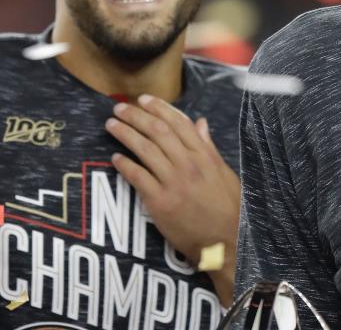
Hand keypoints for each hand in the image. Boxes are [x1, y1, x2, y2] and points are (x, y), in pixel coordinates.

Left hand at [105, 94, 240, 304]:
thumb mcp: (224, 172)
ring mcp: (173, 182)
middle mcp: (189, 164)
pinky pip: (137, 177)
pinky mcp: (160, 202)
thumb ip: (208, 147)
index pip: (179, 123)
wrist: (226, 241)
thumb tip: (200, 122)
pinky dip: (125, 164)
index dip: (159, 108)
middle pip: (157, 131)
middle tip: (119, 109)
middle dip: (135, 116)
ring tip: (112, 126)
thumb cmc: (228, 208)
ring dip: (125, 134)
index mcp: (205, 155)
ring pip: (145, 149)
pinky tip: (115, 158)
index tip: (143, 99)